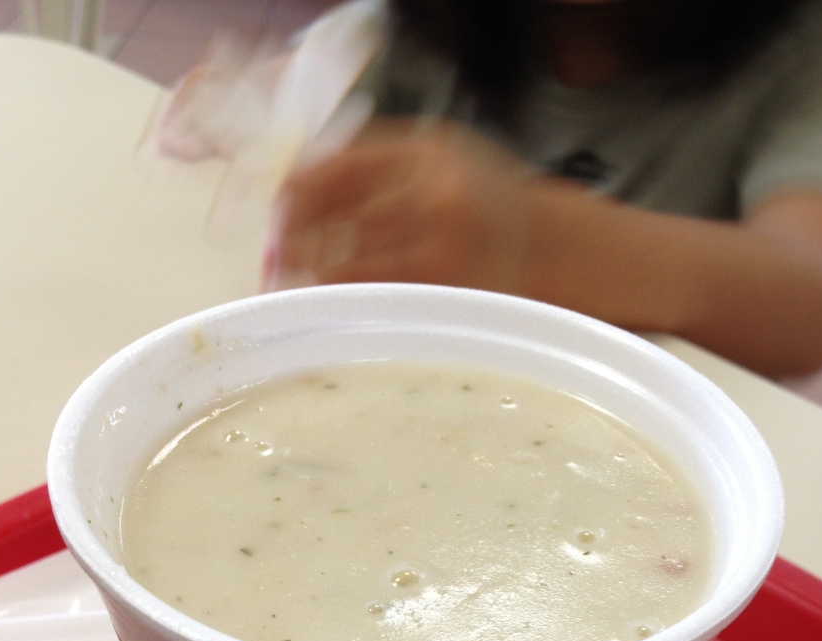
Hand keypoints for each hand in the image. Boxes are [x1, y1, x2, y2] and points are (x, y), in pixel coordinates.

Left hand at [267, 121, 538, 293]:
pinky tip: (325, 307)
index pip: (335, 166)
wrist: (552, 248)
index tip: (274, 215)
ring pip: (346, 263)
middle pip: (333, 214)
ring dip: (307, 276)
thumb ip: (377, 165)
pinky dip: (340, 302)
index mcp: (427, 152)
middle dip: (290, 239)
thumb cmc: (484, 204)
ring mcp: (443, 249)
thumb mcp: (438, 157)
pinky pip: (373, 300)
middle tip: (269, 260)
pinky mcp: (445, 294)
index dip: (294, 194)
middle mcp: (435, 195)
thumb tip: (294, 192)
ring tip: (286, 286)